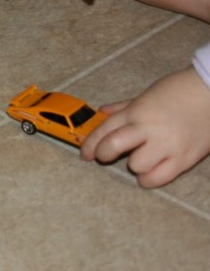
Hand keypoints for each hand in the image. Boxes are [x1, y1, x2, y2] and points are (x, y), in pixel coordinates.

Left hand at [80, 68, 209, 187]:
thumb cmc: (178, 90)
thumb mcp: (147, 95)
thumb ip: (124, 107)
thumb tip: (102, 112)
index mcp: (136, 111)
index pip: (104, 130)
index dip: (90, 144)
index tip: (86, 154)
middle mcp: (148, 128)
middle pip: (114, 146)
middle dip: (104, 153)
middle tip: (106, 155)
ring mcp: (167, 144)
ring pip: (137, 165)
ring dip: (134, 165)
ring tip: (139, 160)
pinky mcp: (185, 158)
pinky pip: (160, 177)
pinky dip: (150, 179)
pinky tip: (148, 174)